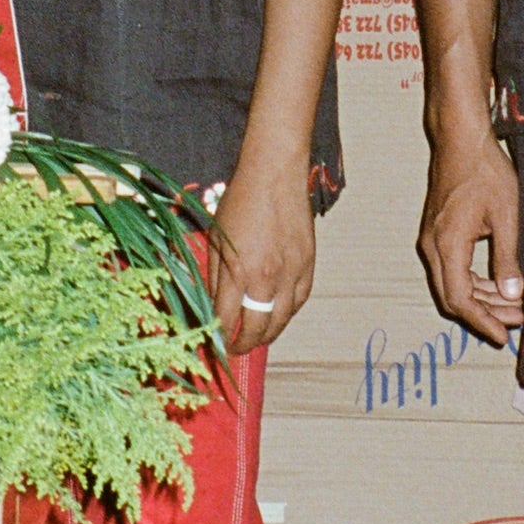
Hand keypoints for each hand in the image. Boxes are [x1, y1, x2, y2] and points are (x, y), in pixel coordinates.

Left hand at [207, 155, 316, 354]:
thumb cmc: (240, 202)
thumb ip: (215, 277)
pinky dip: (287, 313)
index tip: (215, 342)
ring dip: (267, 334)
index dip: (220, 337)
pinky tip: (278, 315)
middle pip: (257, 328)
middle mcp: (267, 277)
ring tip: (256, 338)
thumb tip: (214, 306)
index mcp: (239, 271)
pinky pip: (300, 301)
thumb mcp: (217, 240)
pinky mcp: (309, 264)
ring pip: (282, 319)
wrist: (275, 175)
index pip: (228, 320)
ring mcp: (292, 272)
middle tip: (235, 348)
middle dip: (244, 344)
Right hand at [418, 125, 523, 341]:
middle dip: (485, 313)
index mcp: (448, 245)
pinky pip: (452, 268)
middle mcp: (432, 246)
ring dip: (482, 298)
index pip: (460, 299)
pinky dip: (474, 281)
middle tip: (518, 320)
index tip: (504, 336)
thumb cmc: (486, 171)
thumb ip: (508, 258)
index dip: (482, 322)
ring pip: (452, 284)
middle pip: (453, 297)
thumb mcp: (507, 215)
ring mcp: (431, 240)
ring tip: (515, 304)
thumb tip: (513, 295)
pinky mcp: (437, 233)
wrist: (460, 139)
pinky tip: (499, 283)